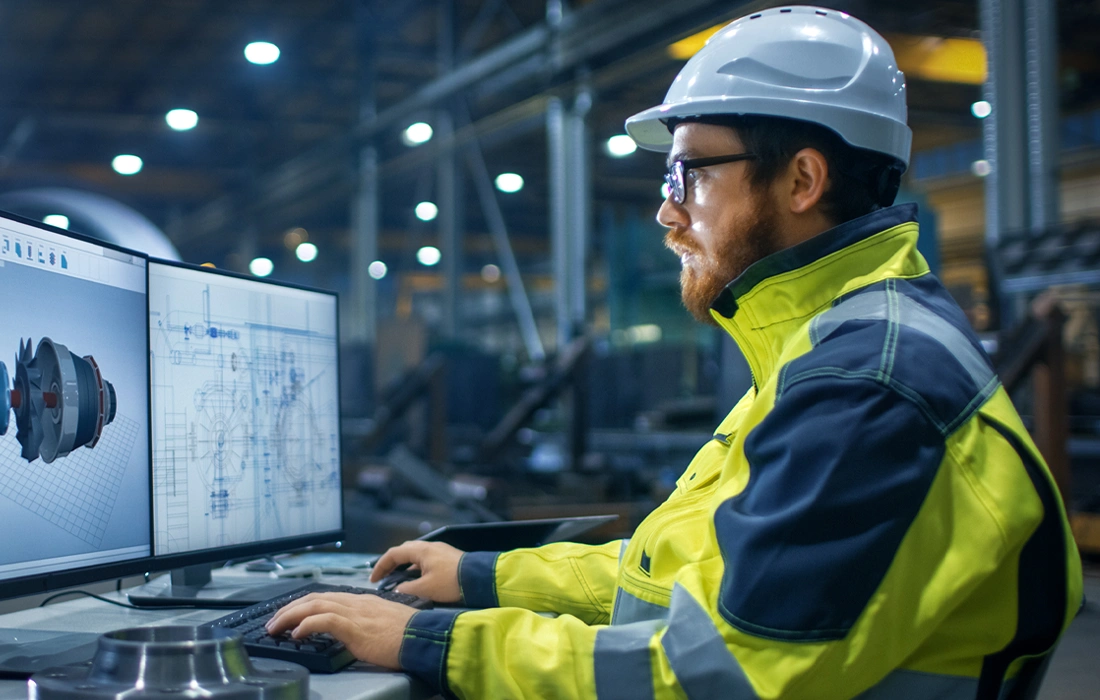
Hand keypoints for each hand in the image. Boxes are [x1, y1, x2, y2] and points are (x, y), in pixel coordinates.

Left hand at [265, 592, 416, 668]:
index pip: (326, 596)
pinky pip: (324, 620)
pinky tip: (296, 633)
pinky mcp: (355, 627)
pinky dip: (307, 624)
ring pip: (314, 605)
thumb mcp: (387, 623)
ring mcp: (355, 613)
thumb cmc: (412, 635)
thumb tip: (359, 631)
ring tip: (276, 627)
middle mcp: (356, 602)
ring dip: (290, 616)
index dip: (304, 604)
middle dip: (290, 608)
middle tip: (274, 621)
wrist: (425, 637)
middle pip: (314, 598)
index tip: (290, 614)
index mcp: (363, 601)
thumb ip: (370, 623)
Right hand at [371, 540, 463, 602]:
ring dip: (404, 567)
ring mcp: (439, 551)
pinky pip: (425, 560)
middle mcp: (429, 547)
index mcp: (421, 550)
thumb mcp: (425, 589)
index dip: (380, 566)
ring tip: (399, 581)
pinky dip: (416, 569)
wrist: (480, 578)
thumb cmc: (452, 582)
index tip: (374, 579)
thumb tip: (397, 591)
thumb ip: (406, 589)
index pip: (393, 554)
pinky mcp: (447, 558)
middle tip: (384, 578)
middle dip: (391, 565)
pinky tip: (418, 581)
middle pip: (403, 552)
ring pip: (415, 556)